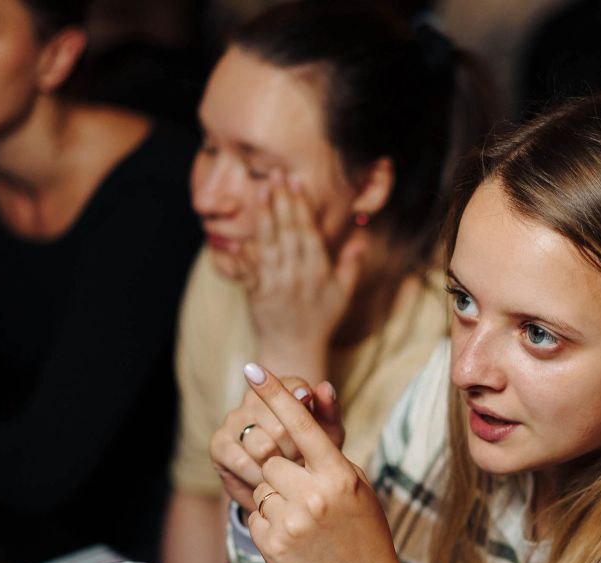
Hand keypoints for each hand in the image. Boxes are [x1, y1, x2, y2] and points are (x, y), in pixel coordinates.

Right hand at [210, 376, 342, 511]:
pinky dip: (258, 477)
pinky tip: (267, 482)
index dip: (304, 410)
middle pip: (281, 426)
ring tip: (287, 476)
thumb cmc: (313, 452)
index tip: (308, 410)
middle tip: (303, 466)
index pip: (294, 390)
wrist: (285, 482)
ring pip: (262, 446)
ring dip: (279, 468)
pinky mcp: (219, 443)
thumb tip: (324, 386)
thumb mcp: (328, 434)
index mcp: (282, 387)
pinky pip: (242, 462)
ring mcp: (234, 419)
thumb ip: (329, 410)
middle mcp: (254, 398)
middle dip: (297, 452)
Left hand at [242, 363, 413, 562]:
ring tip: (301, 518)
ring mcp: (292, 523)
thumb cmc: (362, 529)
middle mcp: (314, 496)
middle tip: (294, 483)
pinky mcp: (273, 546)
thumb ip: (330, 446)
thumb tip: (315, 393)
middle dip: (275, 466)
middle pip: (270, 457)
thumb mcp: (356, 483)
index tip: (253, 368)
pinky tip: (293, 536)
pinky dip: (268, 521)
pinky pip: (254, 515)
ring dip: (272, 496)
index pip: (301, 424)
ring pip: (260, 487)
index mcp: (338, 475)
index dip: (275, 394)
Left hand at [245, 172, 367, 365]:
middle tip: (277, 175)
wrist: (295, 349)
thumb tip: (362, 238)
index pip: (309, 232)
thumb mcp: (343, 293)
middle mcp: (297, 275)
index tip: (298, 183)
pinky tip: (238, 231)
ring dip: (264, 217)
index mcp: (318, 272)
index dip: (303, 207)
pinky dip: (242, 251)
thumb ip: (350, 264)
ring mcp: (275, 284)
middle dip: (282, 202)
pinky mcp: (256, 293)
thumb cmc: (321, 320)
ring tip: (261, 191)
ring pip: (269, 245)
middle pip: (289, 232)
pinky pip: (248, 268)